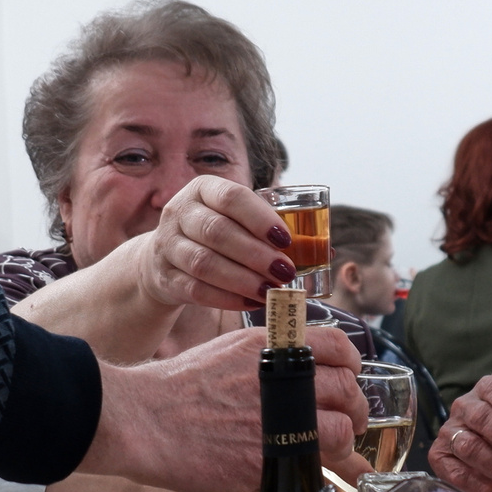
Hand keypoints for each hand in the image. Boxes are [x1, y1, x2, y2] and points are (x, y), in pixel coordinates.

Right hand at [81, 324, 367, 491]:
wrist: (141, 418)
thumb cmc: (174, 389)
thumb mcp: (226, 352)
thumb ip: (266, 359)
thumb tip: (294, 369)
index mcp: (273, 347)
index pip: (338, 345)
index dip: (351, 364)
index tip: (349, 377)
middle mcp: (283, 378)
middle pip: (347, 389)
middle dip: (355, 409)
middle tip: (350, 422)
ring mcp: (280, 418)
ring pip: (342, 429)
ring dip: (344, 443)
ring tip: (337, 452)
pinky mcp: (270, 456)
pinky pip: (314, 465)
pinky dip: (320, 471)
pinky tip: (311, 473)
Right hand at [130, 176, 303, 312]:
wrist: (163, 256)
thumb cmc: (215, 234)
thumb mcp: (235, 219)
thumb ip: (272, 229)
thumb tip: (327, 251)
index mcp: (203, 189)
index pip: (231, 197)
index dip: (260, 218)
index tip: (286, 239)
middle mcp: (180, 212)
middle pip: (217, 232)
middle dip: (256, 254)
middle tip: (285, 272)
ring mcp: (167, 245)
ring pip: (204, 263)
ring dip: (242, 279)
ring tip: (271, 290)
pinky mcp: (164, 277)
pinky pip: (195, 290)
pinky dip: (226, 298)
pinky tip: (251, 302)